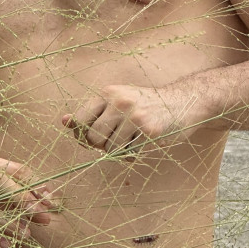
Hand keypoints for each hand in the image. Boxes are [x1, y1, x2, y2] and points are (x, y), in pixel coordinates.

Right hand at [0, 157, 58, 247]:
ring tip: (26, 235)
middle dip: (24, 201)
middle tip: (43, 216)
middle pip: (3, 183)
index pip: (19, 171)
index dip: (36, 187)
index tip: (51, 204)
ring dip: (8, 222)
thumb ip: (24, 193)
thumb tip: (51, 201)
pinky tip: (3, 245)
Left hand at [61, 84, 210, 153]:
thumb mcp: (118, 102)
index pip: (79, 120)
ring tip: (134, 138)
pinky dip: (135, 154)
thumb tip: (64, 122)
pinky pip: (130, 154)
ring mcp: (134, 116)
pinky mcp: (149, 131)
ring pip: (110, 150)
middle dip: (102, 145)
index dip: (83, 135)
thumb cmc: (147, 106)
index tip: (95, 137)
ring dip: (120, 151)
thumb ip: (93, 113)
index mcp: (108, 93)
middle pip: (92, 138)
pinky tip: (146, 141)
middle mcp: (119, 101)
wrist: (184, 101)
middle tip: (118, 139)